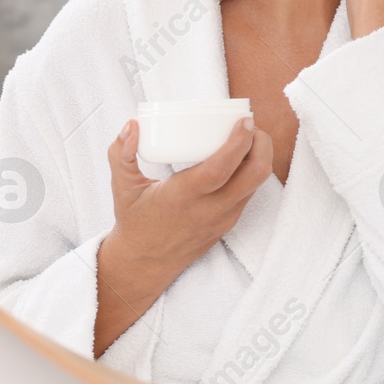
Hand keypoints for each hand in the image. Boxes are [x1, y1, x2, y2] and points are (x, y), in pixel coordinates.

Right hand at [93, 117, 273, 356]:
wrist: (145, 263)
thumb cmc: (135, 221)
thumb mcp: (122, 188)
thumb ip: (121, 155)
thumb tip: (132, 125)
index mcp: (182, 197)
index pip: (221, 169)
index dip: (239, 143)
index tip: (245, 121)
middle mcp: (209, 209)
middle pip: (254, 175)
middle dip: (262, 144)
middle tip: (251, 124)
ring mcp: (224, 218)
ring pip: (257, 184)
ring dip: (260, 156)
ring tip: (249, 135)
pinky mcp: (230, 222)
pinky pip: (250, 192)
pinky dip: (252, 171)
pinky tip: (244, 156)